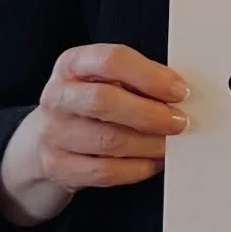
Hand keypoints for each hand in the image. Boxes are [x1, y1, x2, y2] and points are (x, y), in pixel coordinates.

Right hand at [0, 43, 189, 225]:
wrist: (51, 135)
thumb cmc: (93, 100)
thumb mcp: (109, 78)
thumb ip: (140, 79)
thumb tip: (180, 94)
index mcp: (73, 63)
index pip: (111, 60)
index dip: (150, 76)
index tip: (179, 90)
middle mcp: (57, 96)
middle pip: (105, 102)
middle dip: (151, 113)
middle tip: (180, 122)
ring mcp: (52, 133)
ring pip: (107, 141)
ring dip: (149, 144)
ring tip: (170, 143)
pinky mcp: (57, 166)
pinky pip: (104, 171)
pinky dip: (137, 168)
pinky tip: (153, 162)